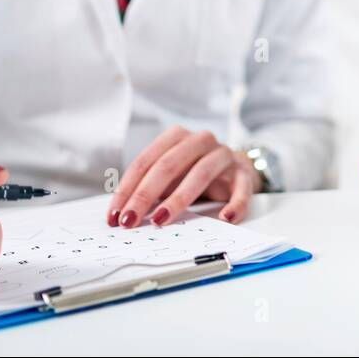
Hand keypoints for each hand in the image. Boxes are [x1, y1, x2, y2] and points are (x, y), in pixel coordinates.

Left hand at [108, 126, 261, 228]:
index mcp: (176, 137)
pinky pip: (241, 188)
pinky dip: (234, 204)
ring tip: (161, 220)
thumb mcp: (169, 176)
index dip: (128, 189)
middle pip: (168, 165)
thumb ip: (149, 189)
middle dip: (145, 195)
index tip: (115, 215)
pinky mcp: (243, 172)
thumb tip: (122, 216)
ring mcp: (223, 155)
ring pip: (201, 173)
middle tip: (130, 221)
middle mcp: (199, 140)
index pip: (146, 161)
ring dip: (178, 199)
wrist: (235, 167)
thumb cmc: (193, 172)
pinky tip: (225, 218)